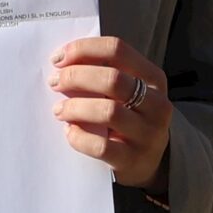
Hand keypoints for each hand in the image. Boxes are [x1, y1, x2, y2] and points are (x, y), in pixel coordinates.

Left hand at [48, 36, 171, 190]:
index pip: (117, 50)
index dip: (84, 49)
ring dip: (75, 107)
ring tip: (59, 110)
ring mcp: (148, 134)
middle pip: (112, 79)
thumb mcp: (126, 92)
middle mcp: (157, 104)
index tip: (58, 58)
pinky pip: (101, 146)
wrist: (146, 162)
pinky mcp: (133, 160)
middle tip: (54, 82)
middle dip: (76, 77)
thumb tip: (63, 62)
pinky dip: (79, 137)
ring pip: (108, 111)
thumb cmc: (127, 117)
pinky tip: (70, 132)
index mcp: (153, 78)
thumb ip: (103, 73)